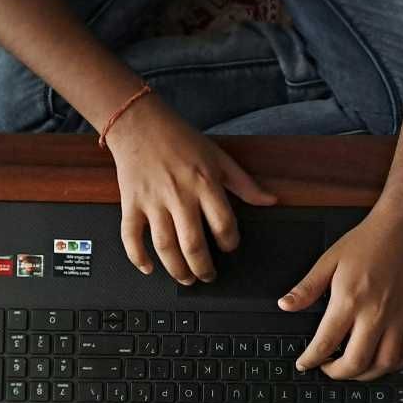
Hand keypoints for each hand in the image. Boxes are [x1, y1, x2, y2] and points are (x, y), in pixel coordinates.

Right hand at [106, 95, 276, 284]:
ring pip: (164, 246)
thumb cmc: (181, 140)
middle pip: (193, 244)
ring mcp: (153, 201)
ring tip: (185, 279)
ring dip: (176, 269)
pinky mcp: (131, 203)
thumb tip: (271, 201)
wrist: (140, 123)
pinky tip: (148, 269)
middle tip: (208, 276)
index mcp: (204, 183)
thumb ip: (245, 184)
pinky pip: (130, 236)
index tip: (230, 247)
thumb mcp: (219, 157)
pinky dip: (137, 257)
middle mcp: (179, 195)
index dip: (230, 243)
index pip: (223, 224)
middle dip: (203, 268)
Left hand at [278, 201, 402, 380]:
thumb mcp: (330, 260)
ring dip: (363, 375)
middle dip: (336, 373)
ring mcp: (398, 319)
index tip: (304, 364)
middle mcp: (375, 314)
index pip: (325, 343)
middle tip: (326, 369)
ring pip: (382, 365)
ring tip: (351, 368)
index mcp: (349, 300)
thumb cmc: (369, 241)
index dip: (311, 360)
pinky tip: (379, 362)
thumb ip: (307, 287)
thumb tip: (285, 305)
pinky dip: (390, 365)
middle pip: (354, 362)